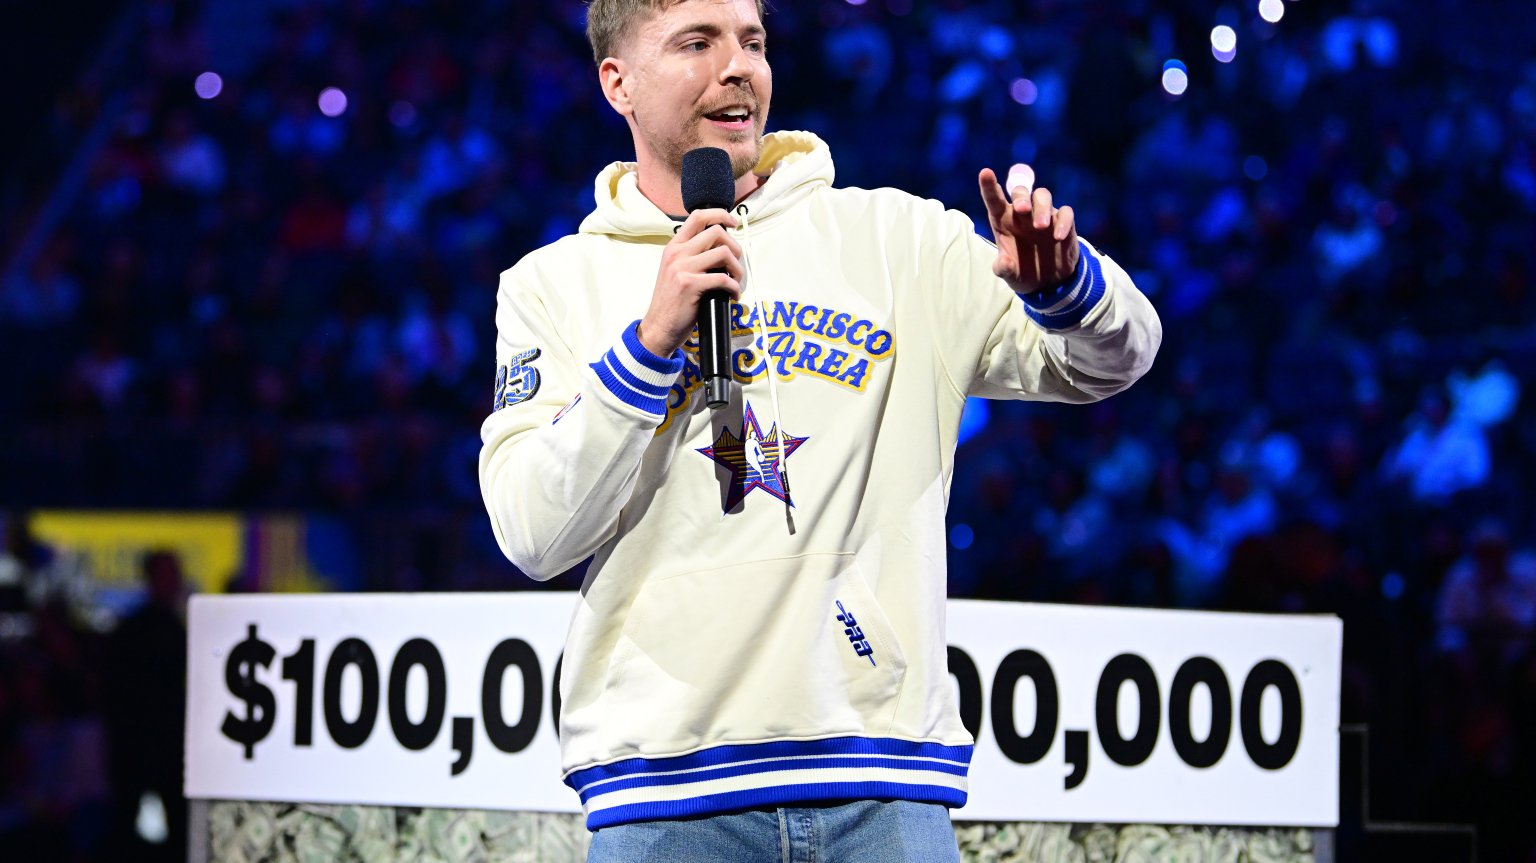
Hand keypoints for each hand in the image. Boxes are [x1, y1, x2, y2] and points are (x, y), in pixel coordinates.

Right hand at [638, 209, 743, 355]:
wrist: (659, 327)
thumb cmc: (672, 302)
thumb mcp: (675, 270)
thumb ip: (692, 255)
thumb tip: (721, 248)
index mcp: (674, 247)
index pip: (698, 216)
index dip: (720, 215)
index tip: (732, 223)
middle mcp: (677, 253)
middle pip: (717, 232)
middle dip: (735, 247)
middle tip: (735, 265)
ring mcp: (682, 268)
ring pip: (724, 253)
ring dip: (737, 269)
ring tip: (735, 281)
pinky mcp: (690, 285)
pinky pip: (723, 278)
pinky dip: (734, 288)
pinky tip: (732, 295)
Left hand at [978, 163, 1079, 294]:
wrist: (1049, 283)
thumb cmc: (1023, 272)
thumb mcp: (1010, 275)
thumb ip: (1004, 268)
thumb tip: (1003, 263)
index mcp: (1003, 220)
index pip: (995, 199)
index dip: (989, 186)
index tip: (985, 173)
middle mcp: (1023, 214)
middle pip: (1021, 192)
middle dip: (1021, 196)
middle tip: (1022, 209)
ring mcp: (1043, 216)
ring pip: (1043, 196)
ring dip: (1041, 207)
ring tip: (1041, 226)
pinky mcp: (1063, 222)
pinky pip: (1065, 213)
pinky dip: (1063, 221)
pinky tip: (1058, 237)